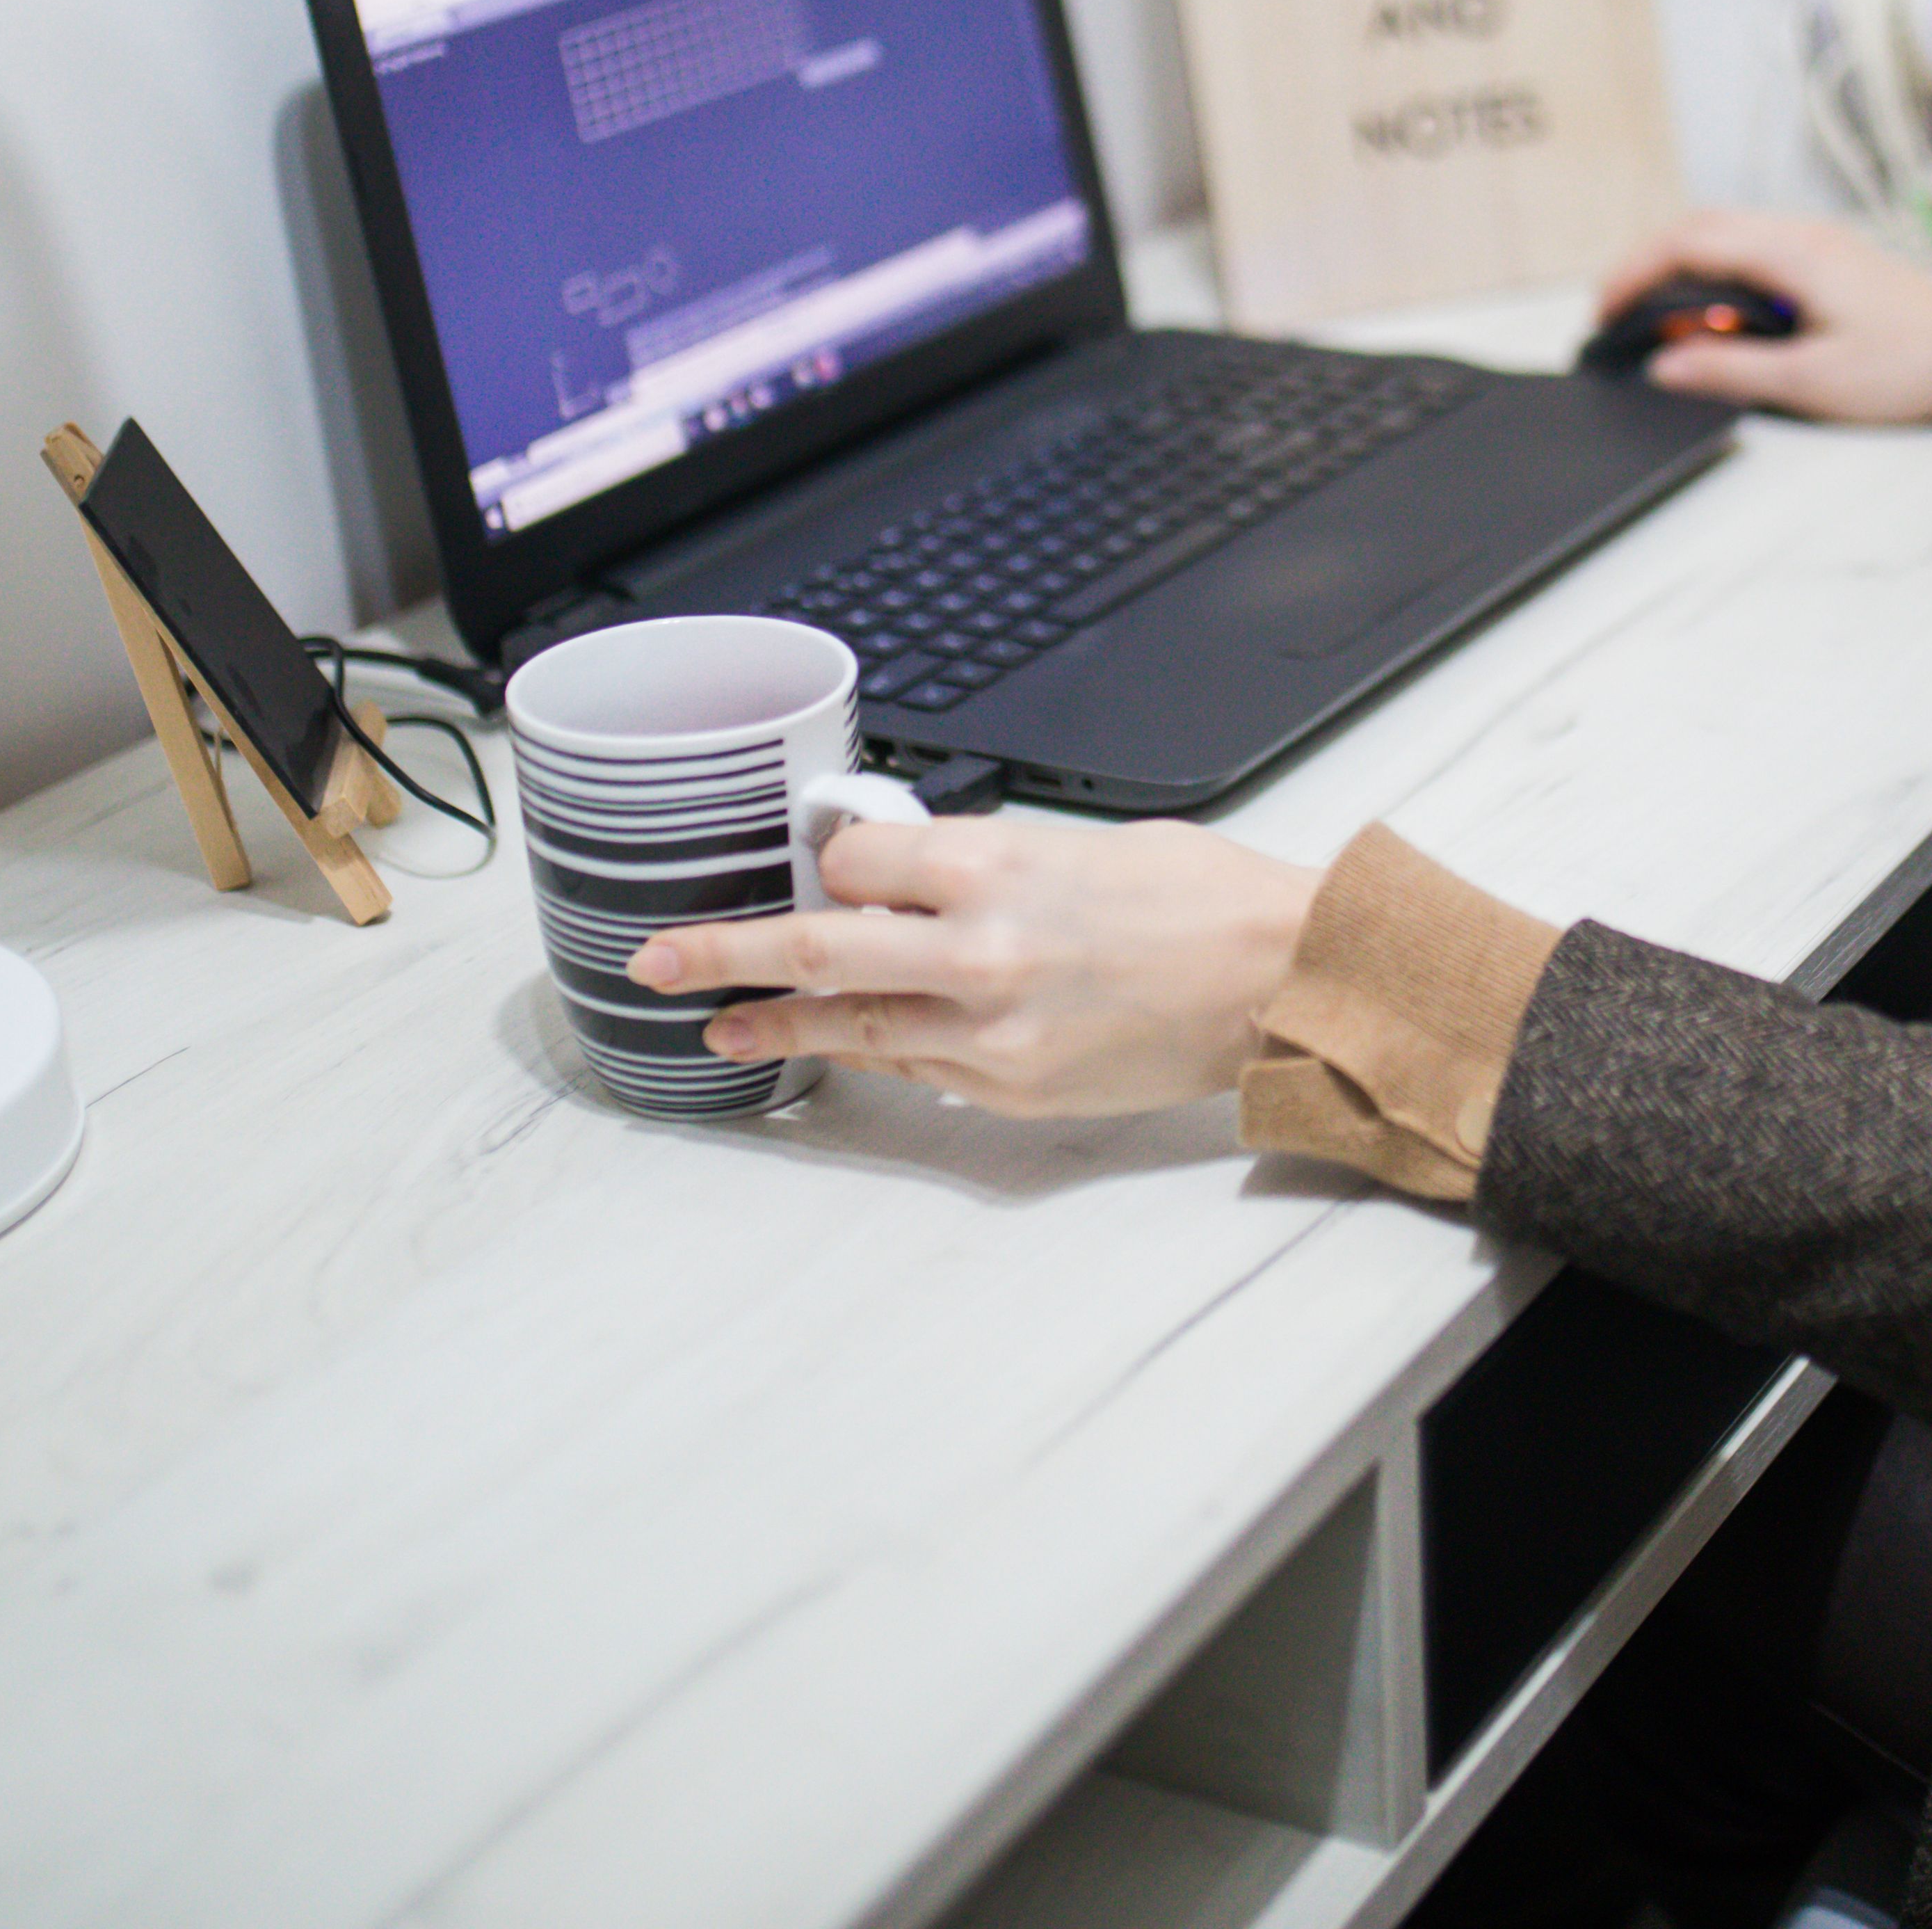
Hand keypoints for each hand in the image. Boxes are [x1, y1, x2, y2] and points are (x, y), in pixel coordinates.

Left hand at [624, 816, 1318, 1115]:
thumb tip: (906, 872)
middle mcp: (975, 950)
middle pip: (812, 947)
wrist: (1277, 982)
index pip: (850, 864)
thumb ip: (982, 861)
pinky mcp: (1008, 1088)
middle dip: (721, 951)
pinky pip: (914, 1065)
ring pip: (850, 1023)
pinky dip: (868, 1049)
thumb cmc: (1197, 896)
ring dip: (774, 1022)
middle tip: (654, 959)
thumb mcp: (1079, 844)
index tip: (807, 865)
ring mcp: (987, 1032)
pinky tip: (831, 1046)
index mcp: (992, 866)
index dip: (821, 864)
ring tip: (716, 1027)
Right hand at [1594, 209, 1931, 422]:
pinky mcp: (1826, 259)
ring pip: (1724, 233)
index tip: (1605, 310)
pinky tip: (1709, 311)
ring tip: (1652, 314)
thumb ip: (1730, 369)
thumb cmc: (1911, 363)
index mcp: (1792, 253)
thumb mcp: (1811, 380)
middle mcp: (1800, 234)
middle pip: (1699, 226)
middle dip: (1646, 264)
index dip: (1635, 272)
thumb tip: (1666, 364)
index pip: (1688, 242)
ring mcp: (1815, 242)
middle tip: (1615, 313)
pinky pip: (1751, 248)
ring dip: (1679, 265)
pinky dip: (1713, 271)